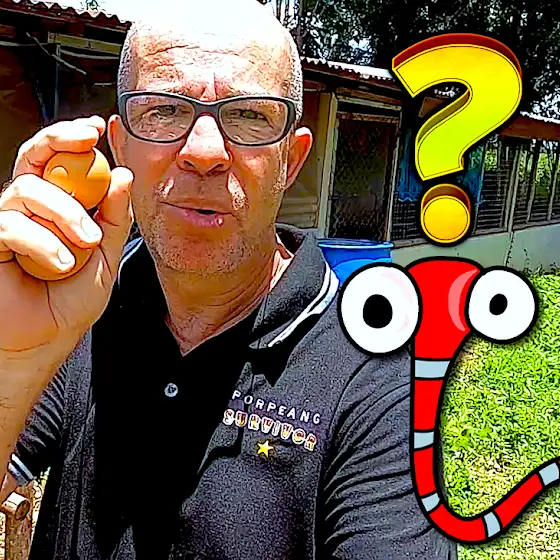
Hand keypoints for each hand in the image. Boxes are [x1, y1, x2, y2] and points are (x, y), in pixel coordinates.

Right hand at [0, 115, 133, 357]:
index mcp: (58, 206)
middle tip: (86, 140)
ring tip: (85, 245)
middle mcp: (29, 207)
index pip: (61, 161)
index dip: (73, 138)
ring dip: (65, 213)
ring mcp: (6, 221)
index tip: (96, 128)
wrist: (43, 341)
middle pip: (34, 155)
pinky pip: (10, 223)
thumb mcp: (105, 258)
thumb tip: (123, 174)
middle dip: (59, 139)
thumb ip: (114, 218)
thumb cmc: (69, 301)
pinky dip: (42, 241)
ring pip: (29, 188)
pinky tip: (60, 264)